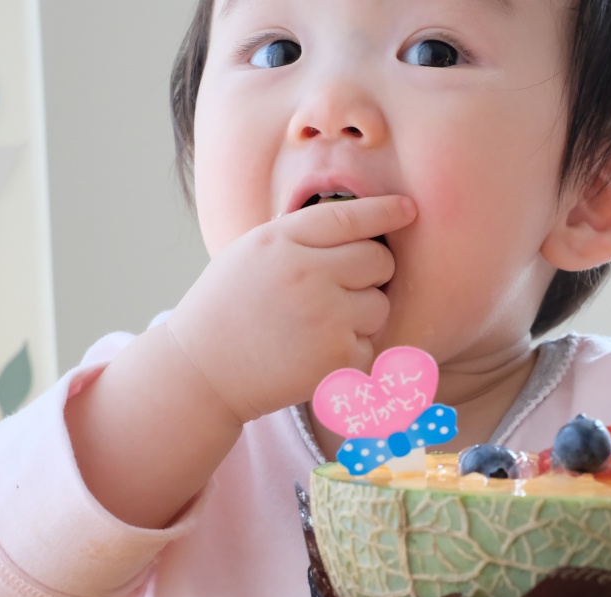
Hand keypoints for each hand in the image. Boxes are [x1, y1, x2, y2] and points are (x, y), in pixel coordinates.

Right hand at [166, 195, 416, 426]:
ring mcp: (326, 316)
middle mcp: (308, 272)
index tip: (408, 209)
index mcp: (283, 240)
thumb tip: (363, 227)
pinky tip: (314, 354)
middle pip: (379, 260)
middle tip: (342, 288)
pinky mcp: (338, 358)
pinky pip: (371, 345)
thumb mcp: (252, 253)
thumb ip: (301, 237)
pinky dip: (351, 352)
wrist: (202, 373)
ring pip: (380, 305)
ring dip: (362, 315)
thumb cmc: (228, 309)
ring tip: (318, 326)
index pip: (350, 217)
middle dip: (372, 272)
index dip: (386, 212)